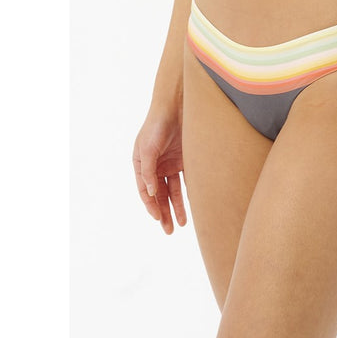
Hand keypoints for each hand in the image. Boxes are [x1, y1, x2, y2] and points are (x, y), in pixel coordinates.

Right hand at [132, 104, 186, 234]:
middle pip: (159, 195)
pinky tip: (195, 206)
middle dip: (163, 213)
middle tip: (169, 230)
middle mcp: (155, 166)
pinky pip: (186, 181)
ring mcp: (170, 163)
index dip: (151, 206)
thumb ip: (148, 171)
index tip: (157, 219)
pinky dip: (188, 194)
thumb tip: (150, 193)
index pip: (145, 190)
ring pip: (173, 191)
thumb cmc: (157, 126)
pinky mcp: (185, 160)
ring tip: (182, 224)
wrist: (177, 106)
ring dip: (176, 207)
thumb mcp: (147, 148)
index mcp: (142, 164)